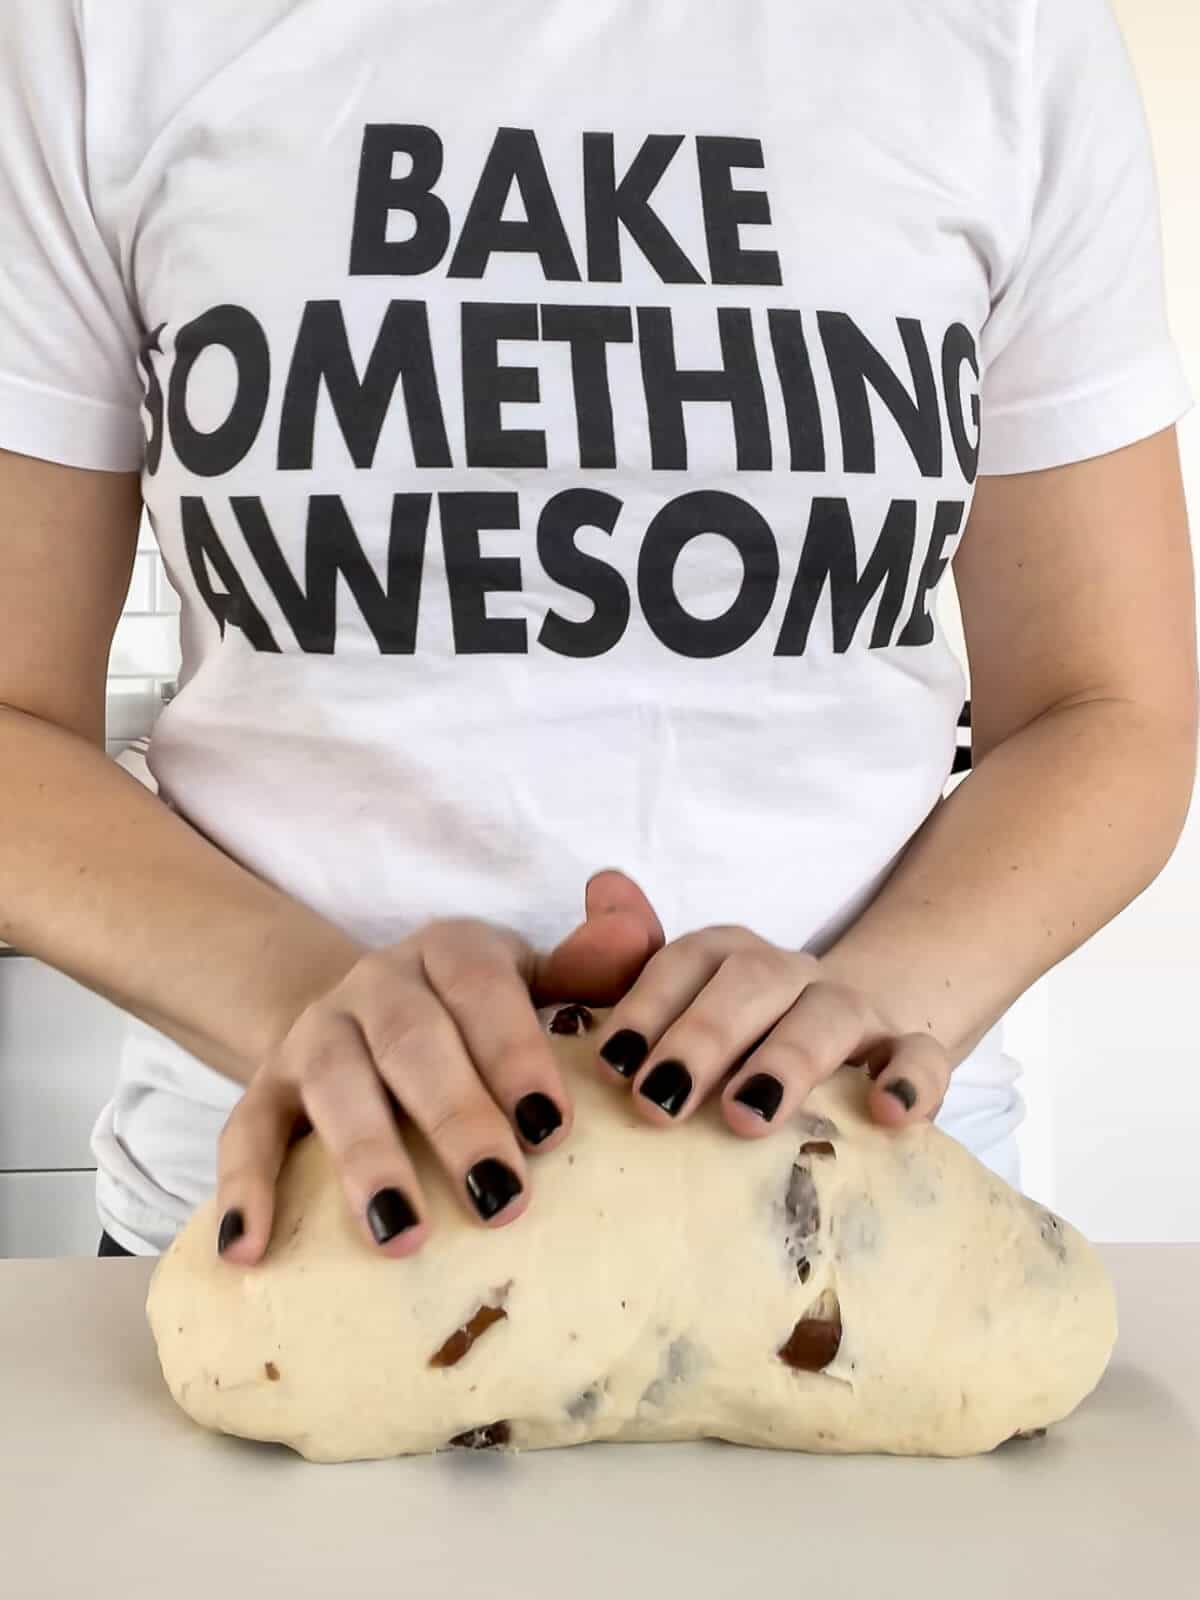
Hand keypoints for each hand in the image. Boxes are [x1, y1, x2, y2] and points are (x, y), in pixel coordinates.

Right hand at [215, 870, 663, 1265]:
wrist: (366, 1013)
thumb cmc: (480, 1017)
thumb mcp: (538, 982)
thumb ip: (592, 969)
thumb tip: (638, 935)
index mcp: (452, 951)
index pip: (482, 986)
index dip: (515, 1051)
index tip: (553, 1126)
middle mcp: (377, 983)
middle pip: (412, 1042)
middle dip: (456, 1119)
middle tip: (501, 1198)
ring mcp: (315, 1033)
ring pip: (332, 1085)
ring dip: (365, 1159)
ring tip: (401, 1237)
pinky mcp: (264, 1086)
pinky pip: (244, 1130)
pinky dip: (244, 1188)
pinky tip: (251, 1250)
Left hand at [591, 909, 951, 1134]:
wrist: (868, 1032)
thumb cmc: (749, 1039)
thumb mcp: (686, 1009)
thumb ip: (627, 964)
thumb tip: (600, 886)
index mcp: (730, 959)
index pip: (686, 961)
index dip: (646, 1006)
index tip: (611, 1064)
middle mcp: (791, 975)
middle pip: (751, 983)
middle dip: (702, 1038)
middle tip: (657, 1103)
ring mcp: (857, 1012)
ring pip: (829, 1017)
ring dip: (786, 1061)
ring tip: (746, 1116)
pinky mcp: (912, 1053)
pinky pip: (923, 1056)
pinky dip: (911, 1080)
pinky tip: (888, 1113)